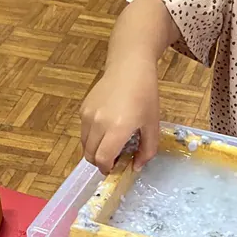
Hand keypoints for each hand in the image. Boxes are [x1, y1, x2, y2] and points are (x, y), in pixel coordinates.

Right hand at [80, 56, 159, 173]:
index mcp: (117, 129)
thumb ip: (147, 150)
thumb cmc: (146, 95)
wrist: (129, 67)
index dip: (107, 169)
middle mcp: (98, 123)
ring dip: (95, 150)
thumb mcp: (153, 124)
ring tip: (111, 143)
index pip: (102, 159)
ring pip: (84, 144)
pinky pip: (84, 131)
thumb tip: (136, 167)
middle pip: (90, 155)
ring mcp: (87, 115)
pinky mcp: (83, 108)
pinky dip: (92, 137)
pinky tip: (107, 128)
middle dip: (100, 162)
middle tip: (115, 159)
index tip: (116, 169)